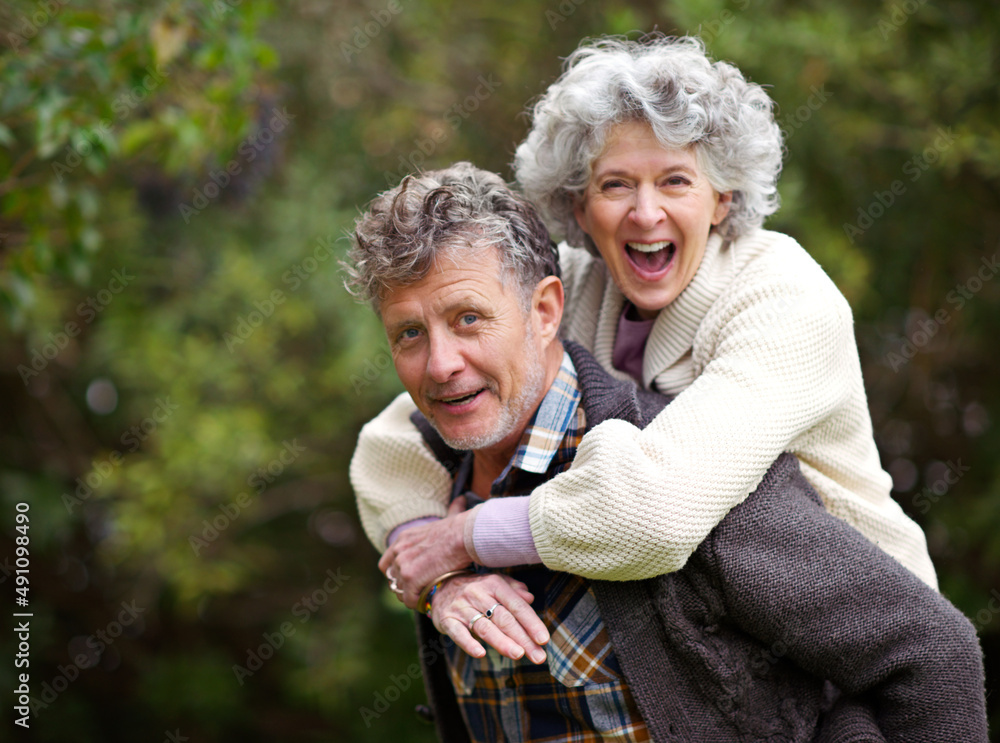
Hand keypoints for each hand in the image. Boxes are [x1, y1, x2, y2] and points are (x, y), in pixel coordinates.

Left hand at [379, 496, 471, 608]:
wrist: (464, 535)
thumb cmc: (461, 528)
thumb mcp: (444, 519)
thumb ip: (446, 514)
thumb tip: (460, 499)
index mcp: (403, 539)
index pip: (386, 564)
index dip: (397, 575)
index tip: (410, 581)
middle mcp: (398, 551)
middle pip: (392, 579)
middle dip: (404, 588)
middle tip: (419, 593)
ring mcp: (402, 565)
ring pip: (400, 590)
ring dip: (412, 596)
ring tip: (425, 598)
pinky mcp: (411, 577)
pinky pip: (409, 598)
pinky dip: (418, 603)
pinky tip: (428, 602)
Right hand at [431, 572, 548, 662]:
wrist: (440, 584)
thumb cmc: (477, 589)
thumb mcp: (495, 584)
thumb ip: (514, 591)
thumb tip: (530, 598)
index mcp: (494, 584)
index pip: (517, 605)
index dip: (531, 622)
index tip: (544, 640)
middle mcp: (479, 594)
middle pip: (504, 618)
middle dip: (522, 638)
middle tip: (538, 656)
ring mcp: (462, 607)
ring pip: (484, 626)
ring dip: (502, 642)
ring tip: (518, 655)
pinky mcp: (447, 619)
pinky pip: (458, 633)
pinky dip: (469, 643)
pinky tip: (480, 654)